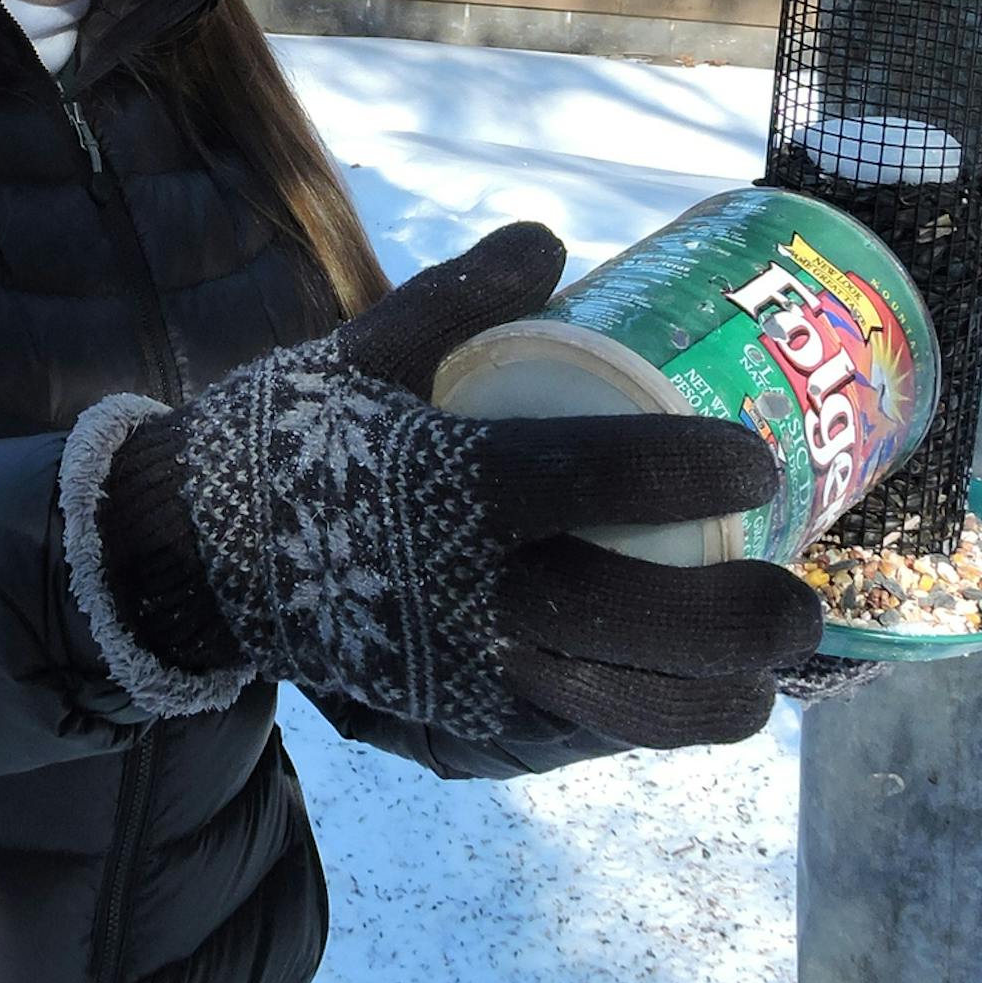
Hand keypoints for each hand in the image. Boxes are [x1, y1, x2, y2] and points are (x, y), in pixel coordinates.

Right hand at [59, 223, 824, 749]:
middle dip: (736, 624)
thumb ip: (460, 295)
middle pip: (634, 620)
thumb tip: (551, 241)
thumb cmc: (286, 436)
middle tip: (797, 601)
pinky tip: (669, 712)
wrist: (185, 556)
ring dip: (701, 708)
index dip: (692, 467)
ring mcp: (457, 672)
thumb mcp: (363, 345)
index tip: (756, 462)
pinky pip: (553, 741)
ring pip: (608, 711)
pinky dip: (621, 732)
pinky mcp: (439, 725)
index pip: (602, 472)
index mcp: (452, 481)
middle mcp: (467, 589)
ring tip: (763, 686)